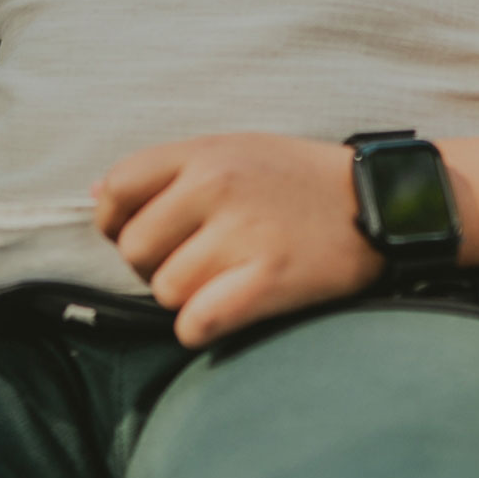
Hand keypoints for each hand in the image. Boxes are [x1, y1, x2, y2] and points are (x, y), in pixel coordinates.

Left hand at [94, 133, 382, 348]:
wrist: (381, 202)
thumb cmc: (297, 180)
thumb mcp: (233, 150)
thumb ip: (167, 170)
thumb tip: (97, 195)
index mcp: (204, 152)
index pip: (118, 186)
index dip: (116, 221)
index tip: (141, 234)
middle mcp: (216, 185)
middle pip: (136, 250)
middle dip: (156, 266)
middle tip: (197, 263)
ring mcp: (243, 232)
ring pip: (166, 291)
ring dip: (187, 298)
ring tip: (225, 281)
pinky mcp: (269, 278)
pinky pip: (196, 322)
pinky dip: (202, 327)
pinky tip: (227, 312)